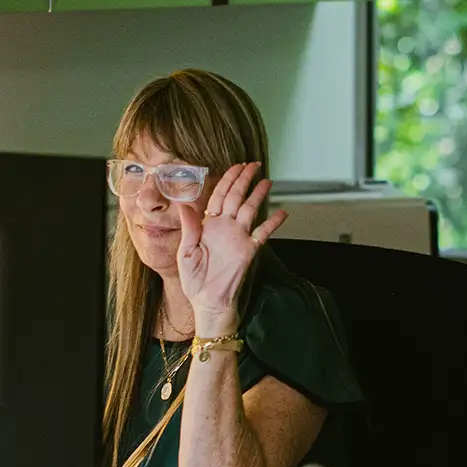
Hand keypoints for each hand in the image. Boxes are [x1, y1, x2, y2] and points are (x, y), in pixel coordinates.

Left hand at [176, 163, 286, 320]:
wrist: (208, 301)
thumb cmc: (194, 280)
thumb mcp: (185, 253)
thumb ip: (188, 229)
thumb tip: (184, 205)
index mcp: (207, 226)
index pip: (218, 196)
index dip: (227, 180)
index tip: (235, 167)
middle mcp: (224, 228)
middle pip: (236, 197)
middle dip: (244, 180)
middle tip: (254, 165)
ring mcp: (238, 237)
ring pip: (250, 210)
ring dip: (258, 195)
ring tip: (267, 181)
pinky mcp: (249, 250)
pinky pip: (263, 233)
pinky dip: (273, 223)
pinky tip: (282, 212)